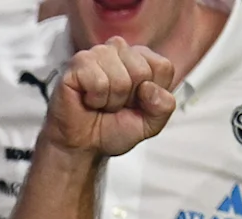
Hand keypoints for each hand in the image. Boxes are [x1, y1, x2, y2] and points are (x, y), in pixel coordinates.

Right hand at [47, 41, 177, 158]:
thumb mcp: (151, 123)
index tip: (132, 103)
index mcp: (140, 56)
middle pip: (142, 72)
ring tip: (100, 103)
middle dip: (128, 99)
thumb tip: (148, 88)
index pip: (163, 67)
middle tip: (112, 105)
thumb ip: (164, 106)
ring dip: (111, 101)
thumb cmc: (112, 129)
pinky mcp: (77, 64)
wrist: (81, 146)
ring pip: (121, 79)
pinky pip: (99, 83)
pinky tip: (87, 100)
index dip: (150, 95)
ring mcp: (97, 54)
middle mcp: (118, 49)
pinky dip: (95, 100)